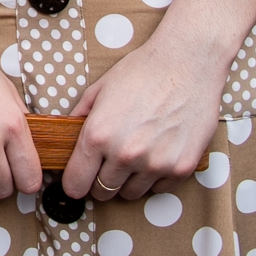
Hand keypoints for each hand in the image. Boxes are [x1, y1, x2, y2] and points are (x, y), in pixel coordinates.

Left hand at [63, 30, 226, 200]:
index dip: (74, 183)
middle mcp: (124, 154)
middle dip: (102, 179)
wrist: (188, 62)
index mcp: (98, 135)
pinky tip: (157, 152)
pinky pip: (159, 188)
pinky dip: (155, 177)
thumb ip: (80, 118)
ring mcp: (155, 163)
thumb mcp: (99, 89)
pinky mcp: (181, 167)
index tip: (79, 180)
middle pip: (103, 191)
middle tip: (110, 162)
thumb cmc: (143, 71)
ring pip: (131, 193)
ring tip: (136, 154)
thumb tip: (67, 140)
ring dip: (129, 180)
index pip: (75, 183)